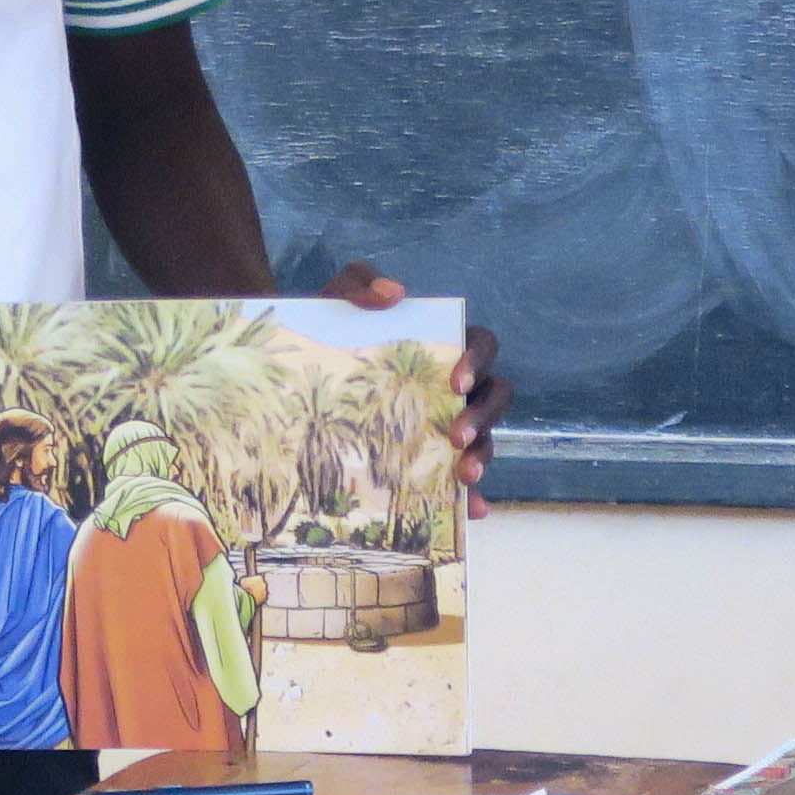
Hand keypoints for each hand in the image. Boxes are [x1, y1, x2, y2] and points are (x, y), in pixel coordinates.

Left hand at [333, 262, 510, 502]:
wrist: (297, 365)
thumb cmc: (332, 330)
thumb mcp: (337, 299)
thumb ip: (359, 281)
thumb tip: (393, 292)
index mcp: (446, 345)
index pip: (482, 344)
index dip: (477, 361)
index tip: (454, 382)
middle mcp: (458, 386)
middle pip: (498, 395)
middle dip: (484, 416)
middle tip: (454, 435)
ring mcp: (451, 422)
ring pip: (489, 437)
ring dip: (484, 455)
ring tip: (463, 475)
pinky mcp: (436, 457)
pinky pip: (467, 480)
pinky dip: (475, 498)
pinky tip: (473, 513)